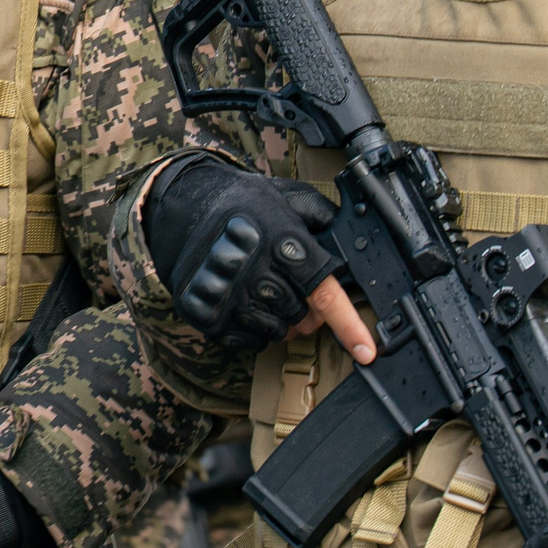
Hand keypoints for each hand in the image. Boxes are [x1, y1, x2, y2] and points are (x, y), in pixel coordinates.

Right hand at [146, 155, 374, 362]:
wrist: (181, 206)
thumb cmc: (241, 202)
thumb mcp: (287, 195)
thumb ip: (322, 217)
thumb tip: (354, 236)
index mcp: (279, 240)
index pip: (323, 293)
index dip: (348, 325)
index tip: (366, 351)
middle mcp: (252, 269)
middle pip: (302, 318)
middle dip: (309, 312)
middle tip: (297, 292)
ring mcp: (226, 293)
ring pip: (276, 332)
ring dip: (282, 321)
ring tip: (270, 294)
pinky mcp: (205, 311)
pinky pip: (247, 339)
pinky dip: (255, 329)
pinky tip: (247, 302)